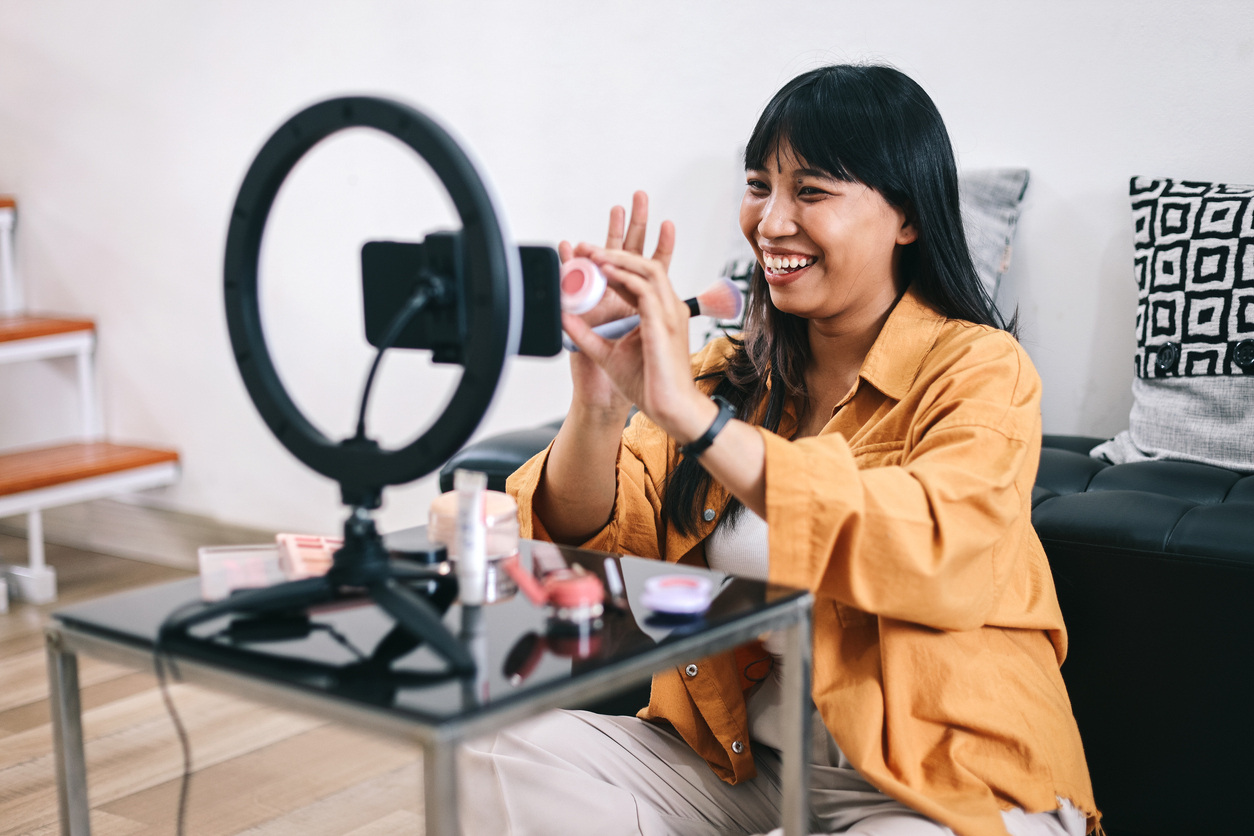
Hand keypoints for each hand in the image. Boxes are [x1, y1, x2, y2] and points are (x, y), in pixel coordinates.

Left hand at [562, 212, 715, 444]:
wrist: (668, 410)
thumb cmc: (647, 386)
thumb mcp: (606, 353)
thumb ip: (585, 334)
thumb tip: (563, 316)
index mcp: (658, 313)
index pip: (639, 276)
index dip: (613, 261)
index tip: (586, 254)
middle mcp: (667, 308)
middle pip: (646, 264)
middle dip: (618, 247)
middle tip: (587, 245)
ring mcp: (669, 314)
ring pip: (647, 270)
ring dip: (619, 258)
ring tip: (593, 254)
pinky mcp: (664, 324)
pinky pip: (645, 290)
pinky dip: (625, 278)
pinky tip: (606, 272)